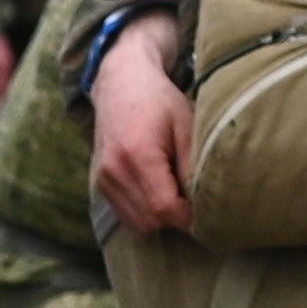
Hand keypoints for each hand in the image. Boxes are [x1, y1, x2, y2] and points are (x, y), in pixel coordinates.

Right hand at [87, 13, 193, 232]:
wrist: (121, 84)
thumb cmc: (160, 101)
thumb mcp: (186, 126)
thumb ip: (193, 166)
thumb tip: (204, 203)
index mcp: (138, 155)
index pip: (165, 207)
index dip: (189, 215)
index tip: (205, 207)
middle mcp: (115, 172)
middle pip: (151, 220)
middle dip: (176, 218)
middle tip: (193, 200)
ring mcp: (104, 180)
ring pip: (138, 223)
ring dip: (161, 218)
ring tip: (176, 194)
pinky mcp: (101, 185)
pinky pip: (127, 215)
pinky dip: (146, 213)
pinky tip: (158, 193)